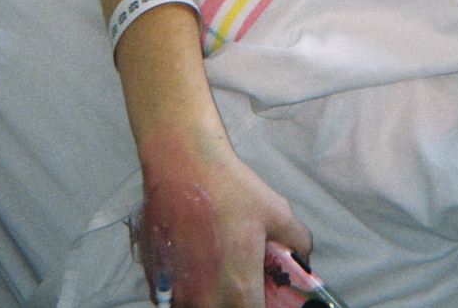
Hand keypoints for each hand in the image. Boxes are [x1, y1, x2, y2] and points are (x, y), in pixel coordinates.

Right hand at [137, 123, 312, 305]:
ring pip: (198, 307)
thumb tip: (302, 256)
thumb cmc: (230, 187)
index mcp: (239, 290)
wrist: (182, 164)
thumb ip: (297, 241)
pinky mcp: (154, 282)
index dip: (263, 306)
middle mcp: (205, 300)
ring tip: (215, 268)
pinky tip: (192, 262)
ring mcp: (176, 293)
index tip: (263, 294)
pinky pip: (174, 299)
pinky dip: (185, 289)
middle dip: (237, 301)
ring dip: (209, 296)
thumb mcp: (277, 210)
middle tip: (241, 277)